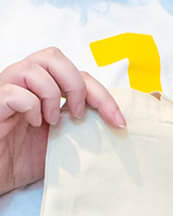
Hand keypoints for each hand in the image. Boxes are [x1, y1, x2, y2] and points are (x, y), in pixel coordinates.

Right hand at [0, 47, 125, 195]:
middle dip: (76, 85)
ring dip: (51, 96)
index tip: (119, 122)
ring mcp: (6, 90)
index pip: (77, 73)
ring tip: (51, 122)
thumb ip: (85, 128)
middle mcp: (23, 82)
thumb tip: (119, 125)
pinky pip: (14, 92)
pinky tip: (32, 124)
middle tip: (77, 116)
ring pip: (34, 68)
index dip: (102, 94)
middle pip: (54, 56)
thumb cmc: (24, 158)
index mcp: (43, 88)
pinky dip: (30, 107)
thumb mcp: (64, 142)